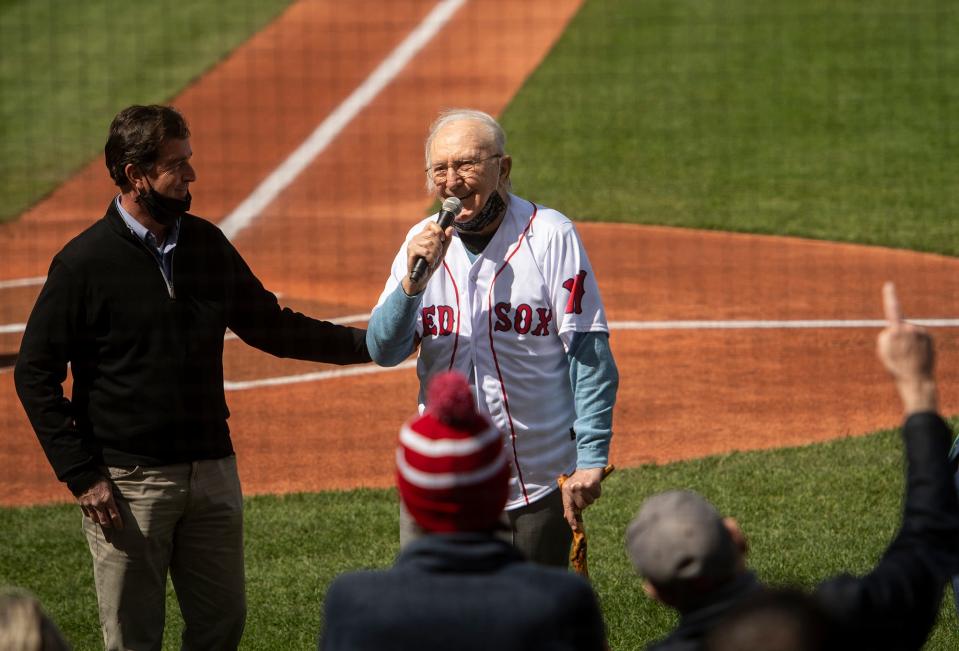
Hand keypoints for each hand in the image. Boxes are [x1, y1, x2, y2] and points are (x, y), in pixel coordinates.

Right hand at [77, 479, 122, 528]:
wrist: (82, 475)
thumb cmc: (99, 479)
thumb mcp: (109, 486)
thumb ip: (111, 497)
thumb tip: (115, 506)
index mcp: (107, 499)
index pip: (114, 515)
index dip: (118, 523)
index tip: (120, 528)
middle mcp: (98, 504)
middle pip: (104, 521)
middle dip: (109, 525)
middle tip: (113, 527)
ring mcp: (89, 505)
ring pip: (95, 519)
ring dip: (100, 521)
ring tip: (104, 522)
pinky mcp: (82, 505)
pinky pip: (88, 515)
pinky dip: (92, 516)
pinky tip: (95, 516)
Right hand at [402, 221, 453, 294]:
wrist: (421, 277)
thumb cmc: (430, 263)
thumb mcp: (441, 251)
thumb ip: (446, 240)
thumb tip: (450, 228)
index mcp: (423, 235)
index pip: (431, 224)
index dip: (439, 230)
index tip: (442, 239)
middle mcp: (416, 237)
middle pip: (433, 235)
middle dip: (438, 247)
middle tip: (436, 255)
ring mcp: (412, 244)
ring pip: (430, 243)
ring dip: (435, 254)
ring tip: (432, 260)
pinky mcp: (411, 251)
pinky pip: (426, 251)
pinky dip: (430, 259)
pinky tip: (429, 263)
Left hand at [561, 467, 605, 531]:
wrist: (588, 465)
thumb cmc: (579, 479)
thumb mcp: (570, 489)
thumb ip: (569, 503)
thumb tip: (567, 517)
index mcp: (566, 490)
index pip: (568, 508)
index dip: (571, 519)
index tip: (575, 528)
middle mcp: (573, 488)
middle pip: (582, 506)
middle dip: (585, 501)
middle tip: (584, 492)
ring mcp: (582, 487)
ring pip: (590, 501)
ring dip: (591, 496)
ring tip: (588, 487)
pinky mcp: (592, 484)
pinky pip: (597, 495)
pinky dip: (597, 491)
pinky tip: (594, 484)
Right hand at [877, 282, 936, 413]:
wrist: (916, 379)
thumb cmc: (896, 366)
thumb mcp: (882, 350)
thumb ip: (886, 335)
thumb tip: (896, 329)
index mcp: (897, 330)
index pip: (893, 309)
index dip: (890, 296)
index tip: (889, 285)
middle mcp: (911, 328)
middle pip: (898, 327)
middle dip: (896, 335)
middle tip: (897, 353)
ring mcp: (922, 332)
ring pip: (909, 332)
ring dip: (907, 341)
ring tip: (908, 356)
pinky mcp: (930, 337)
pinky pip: (918, 337)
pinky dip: (915, 343)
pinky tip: (916, 354)